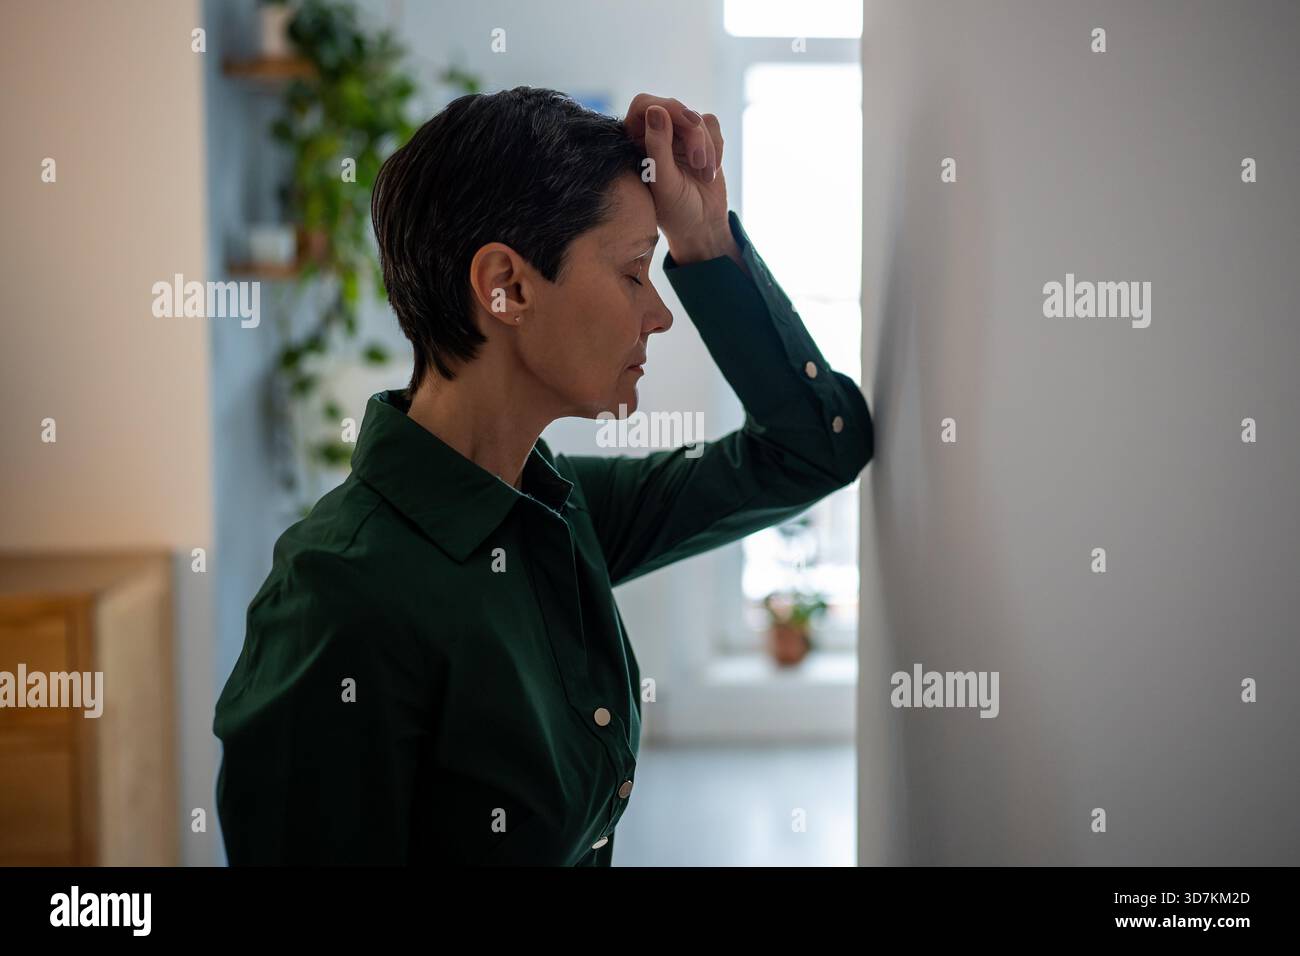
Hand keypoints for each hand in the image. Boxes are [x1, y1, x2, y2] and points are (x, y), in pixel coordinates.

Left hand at [623, 93, 742, 268]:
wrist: (703, 226)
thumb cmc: (676, 211)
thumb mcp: (664, 182)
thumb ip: (657, 147)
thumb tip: (655, 110)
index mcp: (634, 143)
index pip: (643, 105)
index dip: (666, 107)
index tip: (688, 123)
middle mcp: (654, 135)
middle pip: (674, 109)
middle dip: (692, 135)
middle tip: (698, 161)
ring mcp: (677, 136)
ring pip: (696, 118)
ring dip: (706, 147)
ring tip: (705, 175)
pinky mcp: (699, 139)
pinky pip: (711, 124)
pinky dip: (716, 147)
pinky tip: (710, 170)